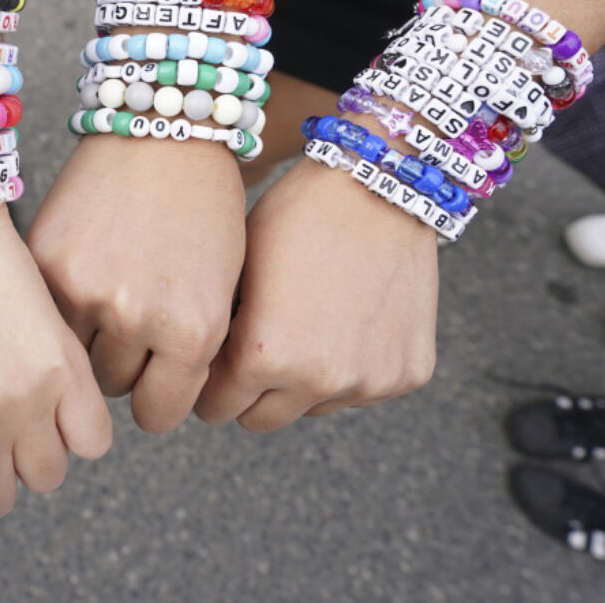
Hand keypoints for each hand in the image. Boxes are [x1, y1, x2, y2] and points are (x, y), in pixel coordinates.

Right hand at [28, 135, 245, 432]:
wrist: (163, 127)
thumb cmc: (204, 209)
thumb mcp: (220, 292)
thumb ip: (188, 354)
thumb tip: (151, 405)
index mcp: (193, 331)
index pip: (158, 414)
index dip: (157, 402)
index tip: (153, 385)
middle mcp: (137, 317)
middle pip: (112, 387)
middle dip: (122, 366)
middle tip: (129, 326)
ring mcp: (84, 290)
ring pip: (71, 358)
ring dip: (85, 340)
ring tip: (104, 297)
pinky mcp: (45, 263)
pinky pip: (44, 317)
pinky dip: (57, 305)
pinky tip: (79, 273)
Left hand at [195, 157, 437, 430]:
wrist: (379, 185)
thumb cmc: (294, 216)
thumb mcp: (236, 271)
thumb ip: (219, 333)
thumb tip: (197, 372)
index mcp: (262, 357)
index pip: (216, 407)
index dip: (209, 384)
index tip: (212, 367)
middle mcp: (317, 380)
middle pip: (261, 419)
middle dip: (250, 392)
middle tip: (254, 351)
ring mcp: (367, 380)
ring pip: (312, 408)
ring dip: (302, 382)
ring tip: (305, 325)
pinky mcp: (407, 373)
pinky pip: (363, 391)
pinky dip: (352, 367)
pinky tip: (348, 318)